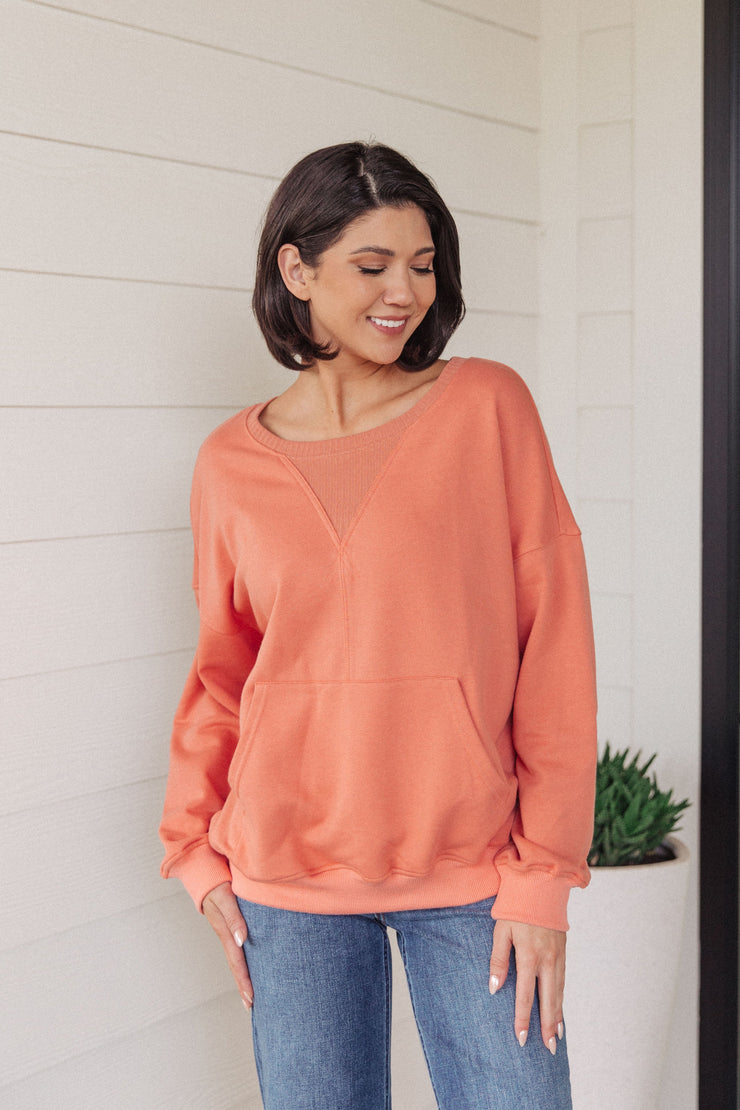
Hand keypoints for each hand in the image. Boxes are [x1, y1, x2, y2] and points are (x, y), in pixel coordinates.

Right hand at [202, 881, 253, 1009]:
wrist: (204, 869)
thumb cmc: (216, 882)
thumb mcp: (225, 897)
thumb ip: (233, 917)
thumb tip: (242, 941)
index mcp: (225, 931)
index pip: (237, 962)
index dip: (244, 981)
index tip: (251, 999)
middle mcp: (226, 934)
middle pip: (236, 965)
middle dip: (243, 985)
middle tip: (251, 1006)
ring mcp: (226, 930)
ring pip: (236, 957)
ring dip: (243, 975)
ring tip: (251, 994)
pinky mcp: (229, 923)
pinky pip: (236, 946)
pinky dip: (242, 959)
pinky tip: (249, 964)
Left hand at [488, 919, 564, 1053]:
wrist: (540, 885)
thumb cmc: (515, 907)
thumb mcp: (500, 930)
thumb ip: (498, 959)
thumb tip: (495, 988)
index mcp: (528, 955)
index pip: (525, 995)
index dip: (523, 1018)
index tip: (521, 1038)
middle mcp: (547, 959)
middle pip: (548, 1000)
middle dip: (548, 1026)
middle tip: (548, 1049)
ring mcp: (557, 956)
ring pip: (558, 992)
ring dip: (558, 1016)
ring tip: (556, 1037)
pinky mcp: (563, 952)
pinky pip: (563, 981)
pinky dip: (562, 998)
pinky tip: (560, 1010)